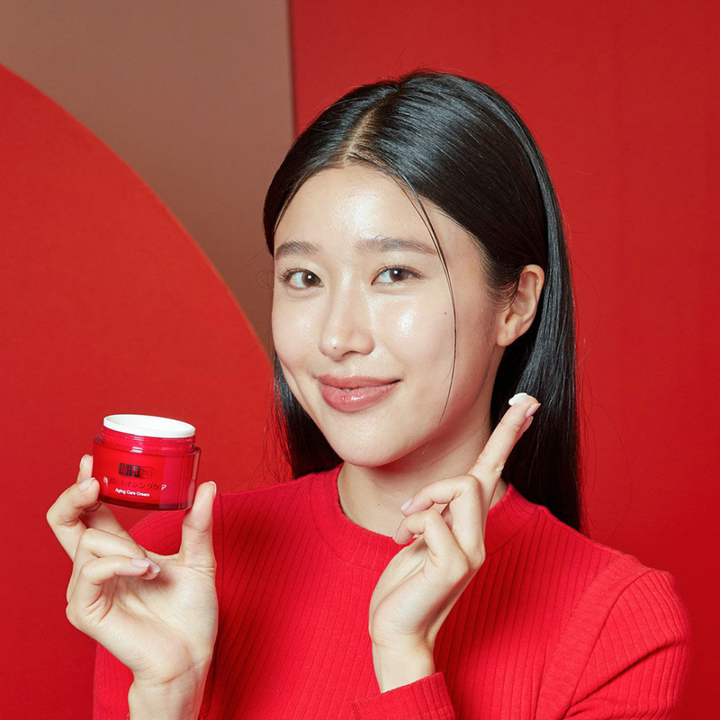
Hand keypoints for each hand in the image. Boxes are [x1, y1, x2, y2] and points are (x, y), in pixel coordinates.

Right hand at [46, 455, 218, 690]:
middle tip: (93, 480)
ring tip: (151, 564)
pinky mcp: (86, 610)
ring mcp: (88, 589)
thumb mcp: (199, 559)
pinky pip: (90, 571)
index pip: (90, 511)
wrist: (191, 656)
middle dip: (73, 495)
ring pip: (86, 542)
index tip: (93, 458)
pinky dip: (119, 563)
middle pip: (64, 522)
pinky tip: (145, 570)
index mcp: (120, 550)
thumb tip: (207, 485)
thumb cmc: (191, 614)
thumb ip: (198, 524)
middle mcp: (98, 566)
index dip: (87, 484)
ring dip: (121, 545)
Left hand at [368, 394, 539, 690]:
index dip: (509, 435)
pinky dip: (408, 524)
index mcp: (470, 527)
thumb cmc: (404, 584)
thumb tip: (438, 493)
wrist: (395, 629)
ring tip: (402, 528)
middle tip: (408, 513)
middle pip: (478, 476)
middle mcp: (479, 537)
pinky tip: (398, 543)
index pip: (495, 472)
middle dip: (436, 487)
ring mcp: (472, 552)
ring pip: (462, 489)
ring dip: (423, 502)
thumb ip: (435, 513)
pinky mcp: (456, 565)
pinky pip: (431, 519)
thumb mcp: (418, 538)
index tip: (527, 403)